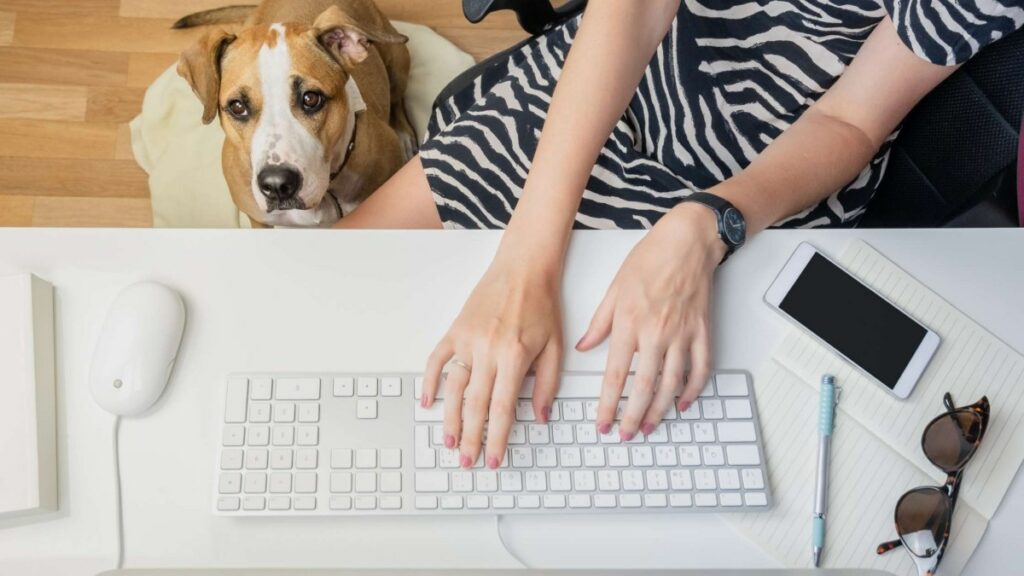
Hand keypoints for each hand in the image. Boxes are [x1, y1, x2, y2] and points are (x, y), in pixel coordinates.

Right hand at [420, 251, 562, 468]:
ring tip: (449, 443)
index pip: (502, 409)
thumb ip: (548, 384)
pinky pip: (437, 359)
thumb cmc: (541, 304)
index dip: (496, 439)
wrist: (523, 268)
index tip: (493, 459)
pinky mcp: (455, 330)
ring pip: (454, 388)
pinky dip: (429, 381)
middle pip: (476, 405)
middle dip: (471, 438)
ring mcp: (468, 340)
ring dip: (450, 418)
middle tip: (467, 461)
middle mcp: (488, 350)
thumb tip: (540, 416)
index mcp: (514, 356)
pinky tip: (427, 402)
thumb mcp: (555, 346)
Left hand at [576, 202, 726, 439]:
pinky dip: (694, 390)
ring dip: (661, 410)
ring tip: (649, 426)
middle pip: (645, 387)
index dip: (608, 405)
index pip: (616, 375)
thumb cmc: (650, 259)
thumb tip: (583, 346)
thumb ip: (599, 322)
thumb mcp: (615, 289)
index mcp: (629, 323)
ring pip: (673, 384)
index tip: (603, 423)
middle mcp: (657, 332)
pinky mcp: (702, 331)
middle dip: (633, 416)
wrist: (688, 241)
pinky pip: (701, 368)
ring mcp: (683, 334)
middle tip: (626, 435)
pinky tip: (684, 403)